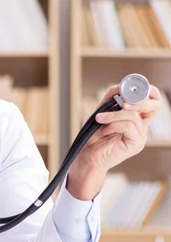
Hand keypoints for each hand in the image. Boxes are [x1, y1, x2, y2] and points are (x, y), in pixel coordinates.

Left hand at [66, 83, 161, 199]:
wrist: (86, 155)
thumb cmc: (93, 134)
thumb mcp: (101, 110)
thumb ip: (112, 98)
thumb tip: (121, 86)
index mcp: (136, 117)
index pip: (153, 100)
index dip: (149, 91)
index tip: (130, 88)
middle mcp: (142, 126)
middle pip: (154, 106)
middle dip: (138, 100)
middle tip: (121, 102)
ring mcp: (141, 136)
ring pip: (134, 115)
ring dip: (114, 114)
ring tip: (99, 119)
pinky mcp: (136, 144)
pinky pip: (128, 126)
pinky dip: (113, 124)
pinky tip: (103, 129)